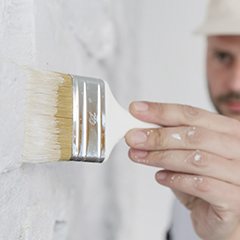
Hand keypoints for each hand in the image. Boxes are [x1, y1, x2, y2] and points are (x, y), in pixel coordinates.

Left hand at [125, 101, 239, 239]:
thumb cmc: (206, 180)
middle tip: (133, 137)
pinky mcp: (235, 199)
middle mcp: (239, 148)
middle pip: (194, 135)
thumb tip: (141, 129)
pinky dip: (175, 179)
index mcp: (228, 130)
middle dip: (157, 136)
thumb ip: (171, 140)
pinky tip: (160, 177)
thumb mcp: (188, 154)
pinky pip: (202, 185)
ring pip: (195, 159)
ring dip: (161, 156)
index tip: (137, 110)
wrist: (222, 215)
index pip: (192, 114)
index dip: (161, 111)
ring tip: (139, 156)